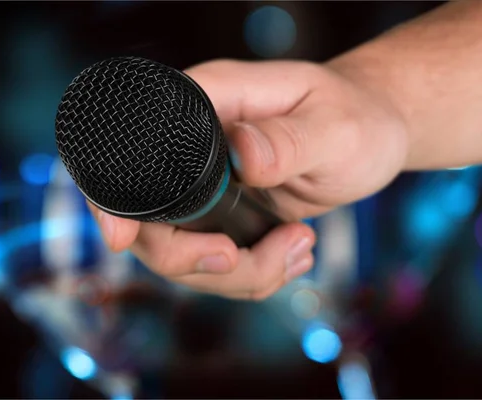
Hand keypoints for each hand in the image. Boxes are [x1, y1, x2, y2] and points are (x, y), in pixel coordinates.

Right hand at [87, 59, 408, 299]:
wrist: (373, 133)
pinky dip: (251, 274)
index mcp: (206, 105)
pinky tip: (292, 252)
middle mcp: (192, 146)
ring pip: (183, 254)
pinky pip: (214, 263)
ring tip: (297, 247)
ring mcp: (203, 184)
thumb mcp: (335, 130)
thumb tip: (241, 154)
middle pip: (149, 223)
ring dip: (238, 273)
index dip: (114, 202)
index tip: (122, 241)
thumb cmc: (358, 117)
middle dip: (196, 260)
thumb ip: (287, 141)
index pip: (132, 151)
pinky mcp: (220, 213)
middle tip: (243, 257)